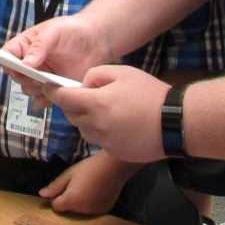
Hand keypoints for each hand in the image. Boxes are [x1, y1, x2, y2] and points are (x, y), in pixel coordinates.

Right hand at [3, 14, 112, 105]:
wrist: (96, 41)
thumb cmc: (72, 30)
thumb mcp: (54, 32)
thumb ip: (39, 47)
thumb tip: (25, 64)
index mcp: (25, 45)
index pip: (7, 55)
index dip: (7, 63)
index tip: (15, 68)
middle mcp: (31, 63)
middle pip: (16, 76)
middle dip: (25, 78)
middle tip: (39, 77)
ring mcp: (42, 76)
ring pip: (29, 89)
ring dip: (36, 90)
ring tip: (51, 84)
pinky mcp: (54, 88)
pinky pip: (44, 100)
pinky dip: (47, 101)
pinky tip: (55, 95)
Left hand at [39, 151, 138, 214]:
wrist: (113, 167)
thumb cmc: (89, 167)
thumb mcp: (69, 173)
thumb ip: (55, 186)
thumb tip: (42, 195)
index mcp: (71, 201)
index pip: (56, 206)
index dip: (56, 197)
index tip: (62, 187)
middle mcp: (82, 211)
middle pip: (69, 209)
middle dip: (69, 199)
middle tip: (76, 183)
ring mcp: (94, 212)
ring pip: (81, 210)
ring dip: (80, 202)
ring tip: (88, 186)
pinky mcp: (105, 210)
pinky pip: (92, 209)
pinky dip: (92, 203)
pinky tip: (97, 191)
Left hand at [46, 66, 170, 161]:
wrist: (175, 123)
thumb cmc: (150, 94)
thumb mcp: (123, 73)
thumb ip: (97, 75)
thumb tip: (83, 84)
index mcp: (95, 104)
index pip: (63, 99)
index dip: (53, 92)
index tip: (48, 88)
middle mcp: (95, 125)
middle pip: (71, 115)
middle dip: (72, 105)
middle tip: (87, 96)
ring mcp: (105, 142)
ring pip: (83, 129)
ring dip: (86, 119)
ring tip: (107, 110)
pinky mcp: (115, 152)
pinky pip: (99, 140)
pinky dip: (101, 132)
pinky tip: (119, 124)